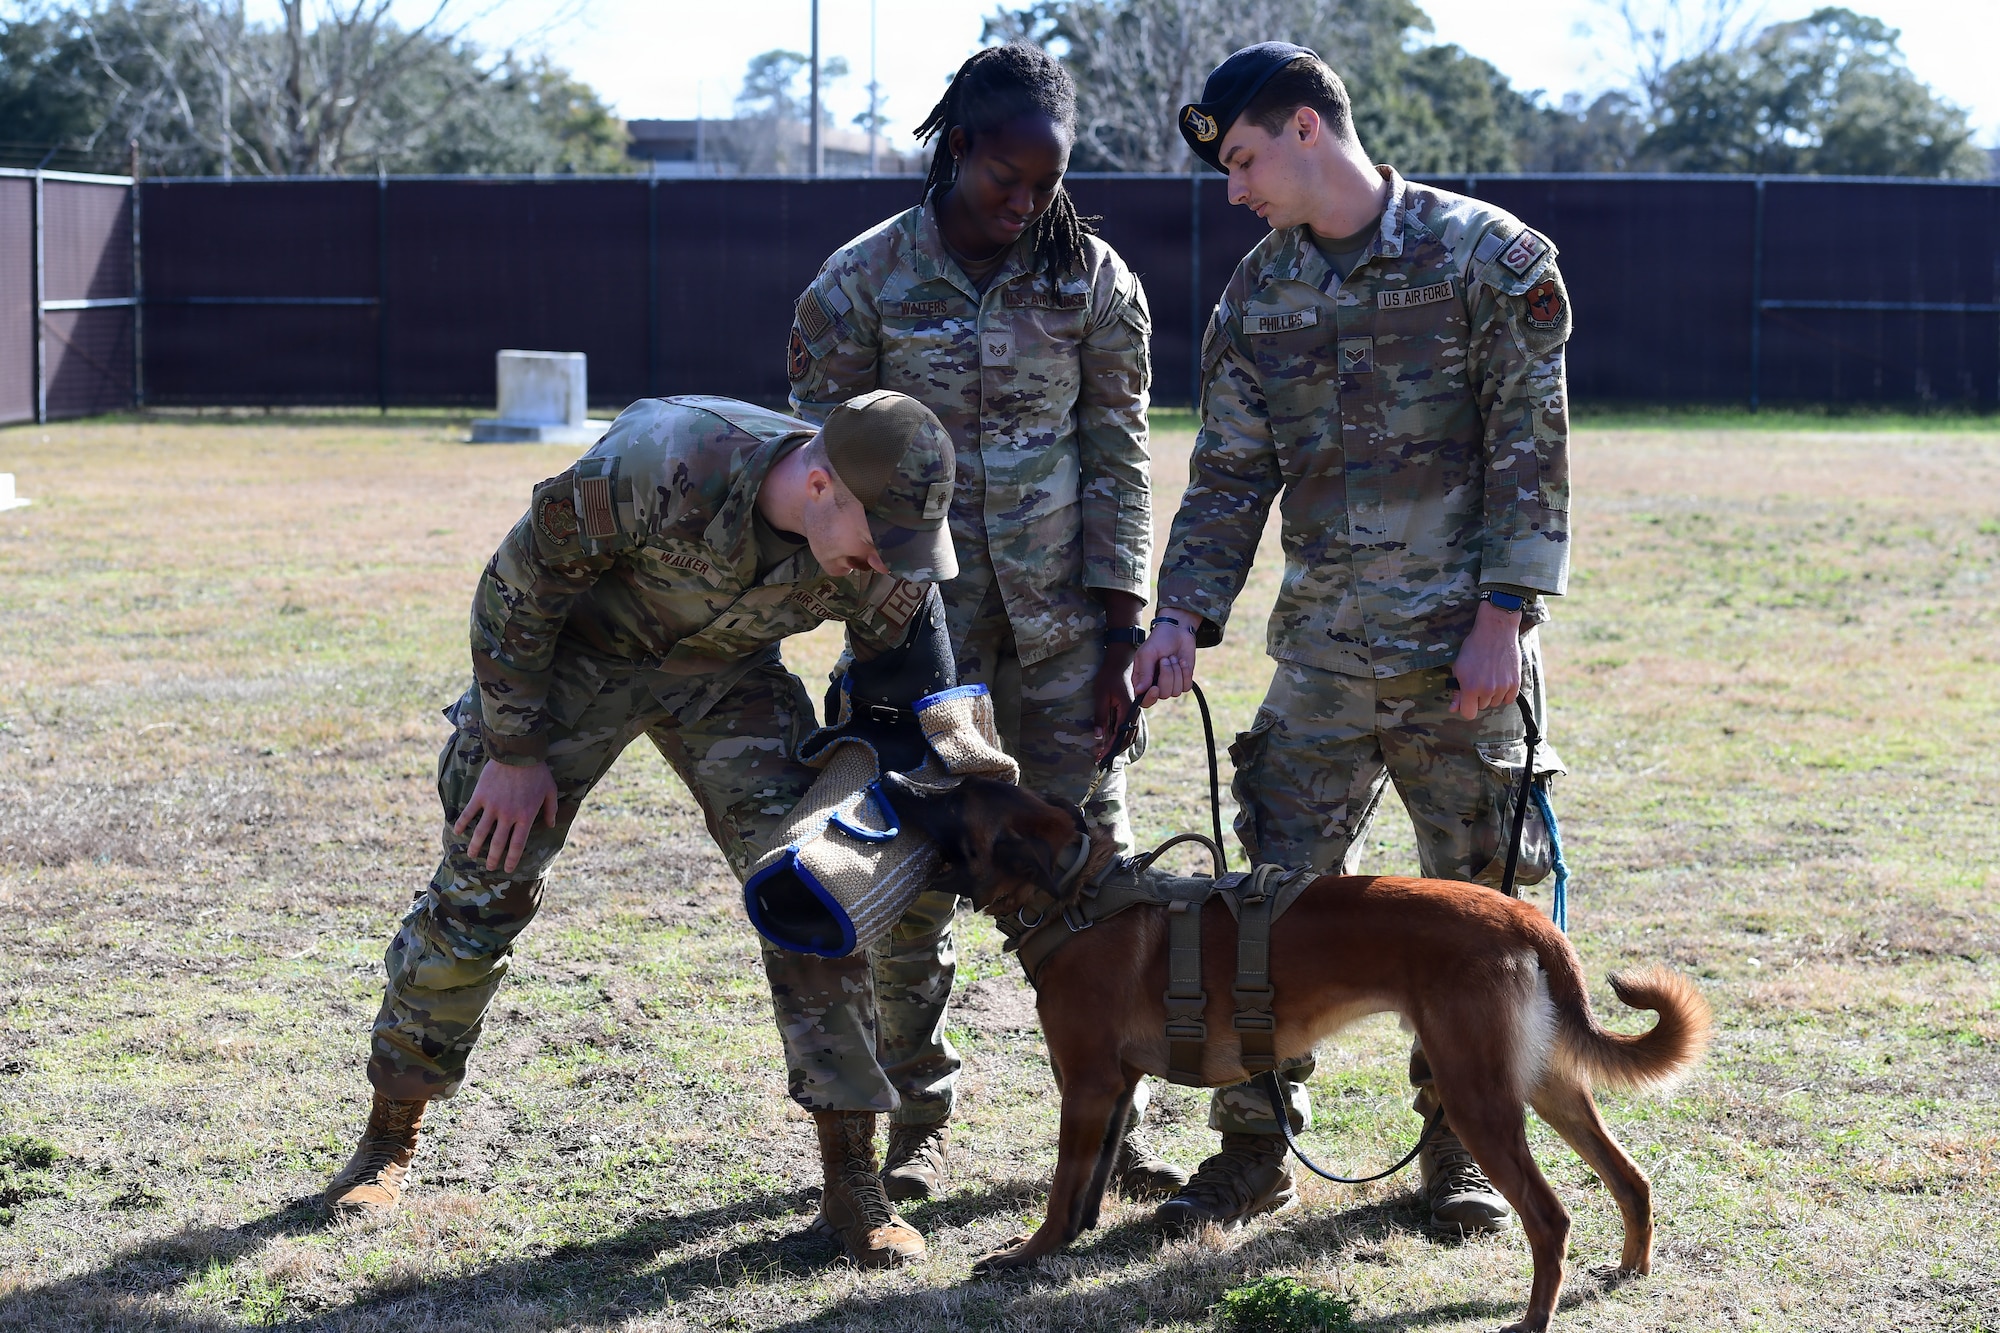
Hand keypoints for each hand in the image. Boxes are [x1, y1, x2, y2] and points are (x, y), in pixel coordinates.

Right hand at [454, 758, 558, 872]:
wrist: (518, 753)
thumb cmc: (537, 771)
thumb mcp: (550, 791)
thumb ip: (551, 810)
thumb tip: (552, 824)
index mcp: (525, 817)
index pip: (517, 844)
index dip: (512, 858)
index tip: (508, 868)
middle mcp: (507, 816)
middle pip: (498, 843)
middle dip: (493, 858)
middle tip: (489, 868)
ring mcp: (492, 807)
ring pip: (481, 832)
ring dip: (475, 846)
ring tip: (471, 855)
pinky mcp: (480, 796)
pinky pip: (468, 813)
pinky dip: (462, 823)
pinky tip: (457, 832)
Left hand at [1092, 643, 1136, 762]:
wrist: (1119, 662)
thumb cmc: (1108, 677)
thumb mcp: (1101, 696)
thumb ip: (1101, 717)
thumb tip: (1099, 737)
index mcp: (1128, 710)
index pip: (1120, 735)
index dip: (1109, 748)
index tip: (1099, 756)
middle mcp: (1134, 713)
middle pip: (1127, 739)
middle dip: (1113, 750)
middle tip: (1099, 759)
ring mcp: (1134, 712)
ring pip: (1129, 735)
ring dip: (1116, 745)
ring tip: (1102, 753)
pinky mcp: (1130, 710)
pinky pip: (1128, 728)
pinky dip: (1119, 737)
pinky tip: (1110, 741)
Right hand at [1132, 611, 1202, 706]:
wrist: (1178, 631)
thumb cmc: (1159, 640)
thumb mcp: (1147, 654)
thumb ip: (1144, 673)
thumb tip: (1139, 691)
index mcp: (1142, 680)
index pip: (1143, 700)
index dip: (1149, 698)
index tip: (1155, 688)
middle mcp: (1155, 685)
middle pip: (1163, 695)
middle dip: (1167, 675)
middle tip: (1165, 659)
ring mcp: (1170, 684)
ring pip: (1176, 691)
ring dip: (1176, 671)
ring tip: (1172, 658)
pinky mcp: (1183, 681)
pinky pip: (1186, 687)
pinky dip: (1185, 673)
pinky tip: (1181, 662)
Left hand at [1448, 601, 1523, 720]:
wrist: (1495, 631)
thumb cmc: (1473, 648)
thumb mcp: (1459, 668)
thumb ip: (1457, 691)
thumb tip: (1453, 709)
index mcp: (1470, 688)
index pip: (1468, 714)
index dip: (1466, 707)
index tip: (1467, 699)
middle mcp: (1487, 690)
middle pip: (1482, 707)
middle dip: (1478, 697)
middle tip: (1478, 679)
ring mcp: (1503, 687)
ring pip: (1495, 703)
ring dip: (1492, 694)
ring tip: (1489, 676)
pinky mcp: (1515, 682)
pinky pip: (1509, 699)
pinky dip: (1504, 693)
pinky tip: (1500, 680)